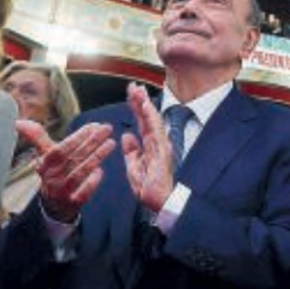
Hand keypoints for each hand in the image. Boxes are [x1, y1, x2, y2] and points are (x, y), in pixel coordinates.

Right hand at [21, 119, 115, 222]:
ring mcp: (62, 191)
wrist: (54, 206)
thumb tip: (19, 122)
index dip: (77, 137)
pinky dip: (92, 181)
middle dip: (92, 142)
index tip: (93, 126)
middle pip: (73, 158)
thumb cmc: (53, 174)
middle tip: (107, 129)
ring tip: (111, 143)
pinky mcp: (73, 203)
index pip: (60, 148)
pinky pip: (83, 192)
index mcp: (43, 165)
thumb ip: (37, 137)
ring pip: (80, 172)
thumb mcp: (45, 155)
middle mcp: (51, 178)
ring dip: (96, 157)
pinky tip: (101, 171)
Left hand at [122, 83, 174, 212]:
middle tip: (133, 85)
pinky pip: (155, 130)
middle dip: (140, 101)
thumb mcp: (134, 169)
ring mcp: (161, 146)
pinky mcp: (162, 151)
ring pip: (152, 120)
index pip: (141, 123)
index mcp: (149, 147)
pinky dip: (151, 116)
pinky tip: (146, 106)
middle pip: (147, 118)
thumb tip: (126, 136)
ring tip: (138, 90)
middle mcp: (157, 143)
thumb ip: (131, 152)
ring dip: (145, 104)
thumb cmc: (150, 189)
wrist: (160, 203)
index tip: (131, 93)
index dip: (136, 108)